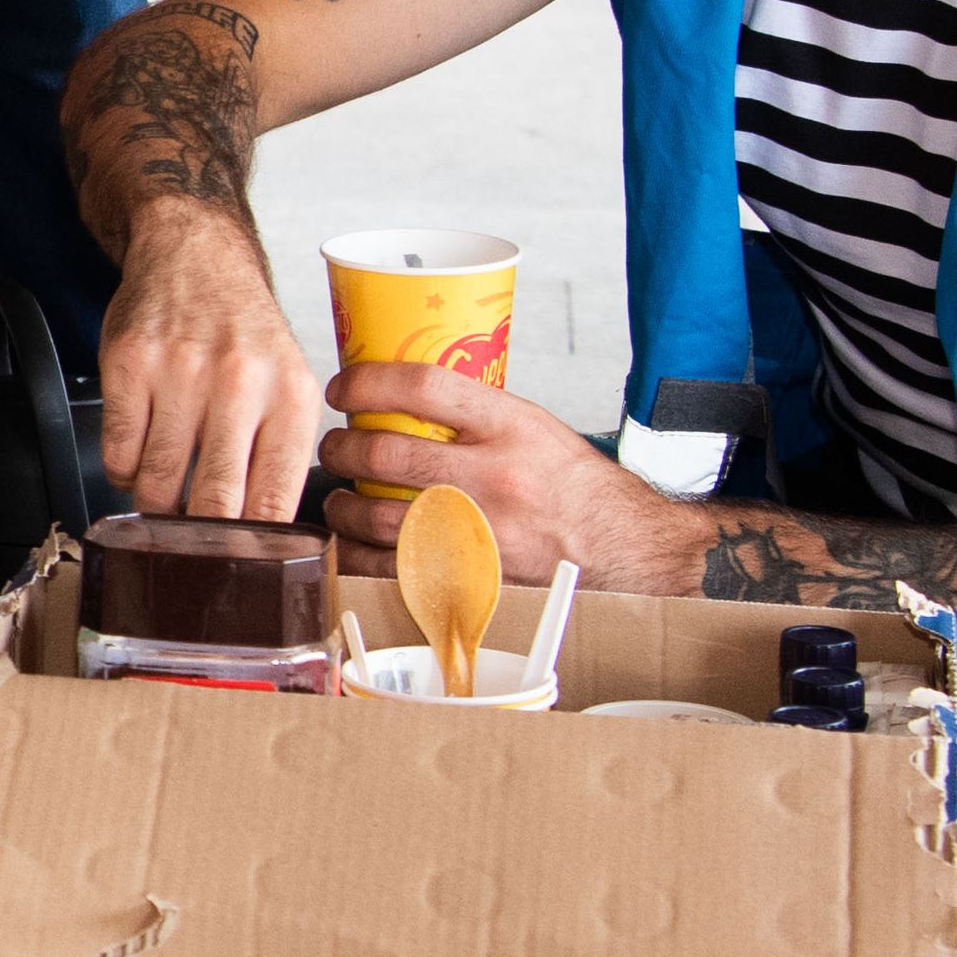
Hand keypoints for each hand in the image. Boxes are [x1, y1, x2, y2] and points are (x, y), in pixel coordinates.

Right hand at [95, 213, 334, 519]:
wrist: (195, 255)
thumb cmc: (243, 331)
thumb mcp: (289, 384)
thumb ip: (281, 454)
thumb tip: (264, 537)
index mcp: (292, 397)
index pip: (276, 501)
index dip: (254, 546)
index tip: (241, 564)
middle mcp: (241, 382)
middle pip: (216, 501)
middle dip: (201, 538)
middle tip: (194, 547)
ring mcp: (181, 371)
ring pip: (158, 484)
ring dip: (156, 503)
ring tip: (165, 490)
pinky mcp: (129, 363)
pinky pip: (118, 453)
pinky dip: (124, 469)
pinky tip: (140, 450)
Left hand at [313, 365, 689, 592]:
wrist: (621, 547)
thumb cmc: (573, 487)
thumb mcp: (536, 428)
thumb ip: (474, 415)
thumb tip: (401, 400)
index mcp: (510, 426)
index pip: (422, 386)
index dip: (367, 382)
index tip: (344, 388)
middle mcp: (492, 474)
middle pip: (384, 452)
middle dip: (342, 447)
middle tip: (335, 447)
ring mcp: (477, 528)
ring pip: (375, 512)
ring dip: (340, 503)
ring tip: (340, 496)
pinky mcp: (467, 573)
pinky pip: (386, 563)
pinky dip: (357, 550)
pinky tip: (355, 539)